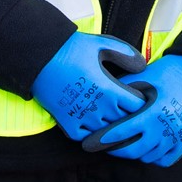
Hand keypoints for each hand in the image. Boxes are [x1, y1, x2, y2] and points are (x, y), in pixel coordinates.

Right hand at [31, 31, 146, 140]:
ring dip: (111, 126)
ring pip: (107, 132)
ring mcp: (83, 118)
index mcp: (111, 91)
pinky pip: (86, 137)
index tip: (138, 97)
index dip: (141, 102)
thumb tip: (144, 66)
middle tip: (129, 110)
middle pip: (125, 122)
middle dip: (129, 116)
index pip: (138, 107)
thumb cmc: (70, 48)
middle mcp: (100, 109)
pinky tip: (93, 124)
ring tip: (113, 119)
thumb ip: (125, 54)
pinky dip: (91, 133)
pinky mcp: (68, 123)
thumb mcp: (101, 44)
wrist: (38, 55)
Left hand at [94, 55, 181, 165]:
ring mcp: (177, 139)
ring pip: (148, 157)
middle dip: (114, 149)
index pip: (121, 133)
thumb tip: (102, 100)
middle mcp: (164, 130)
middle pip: (133, 151)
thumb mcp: (141, 78)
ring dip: (133, 153)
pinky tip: (143, 148)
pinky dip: (152, 157)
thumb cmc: (167, 72)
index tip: (87, 143)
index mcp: (151, 114)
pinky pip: (165, 160)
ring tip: (121, 144)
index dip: (102, 140)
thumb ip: (122, 92)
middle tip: (101, 145)